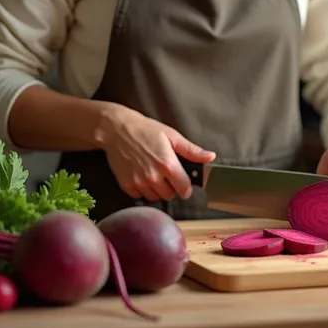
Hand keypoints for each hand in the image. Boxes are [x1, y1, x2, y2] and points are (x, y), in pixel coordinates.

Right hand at [100, 105, 214, 201]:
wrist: (117, 130)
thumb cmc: (146, 130)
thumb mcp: (172, 136)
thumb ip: (191, 150)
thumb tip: (210, 157)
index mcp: (168, 164)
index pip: (184, 189)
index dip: (186, 187)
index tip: (184, 182)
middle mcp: (153, 177)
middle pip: (170, 195)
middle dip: (171, 187)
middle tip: (166, 173)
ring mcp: (139, 183)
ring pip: (155, 197)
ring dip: (158, 189)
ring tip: (154, 173)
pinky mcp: (127, 186)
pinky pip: (140, 196)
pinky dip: (143, 189)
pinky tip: (142, 175)